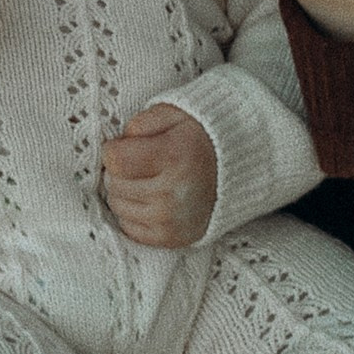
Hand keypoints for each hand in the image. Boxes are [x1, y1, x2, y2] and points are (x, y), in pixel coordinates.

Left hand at [103, 102, 218, 247]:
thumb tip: (114, 145)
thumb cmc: (200, 138)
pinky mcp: (171, 238)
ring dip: (126, 193)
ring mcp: (171, 220)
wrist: (239, 171)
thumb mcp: (173, 114)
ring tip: (149, 180)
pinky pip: (129, 228)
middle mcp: (171, 193)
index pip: (114, 160)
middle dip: (121, 171)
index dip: (115, 149)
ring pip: (118, 207)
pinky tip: (152, 199)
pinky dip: (135, 213)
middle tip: (142, 163)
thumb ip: (139, 123)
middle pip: (115, 184)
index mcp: (173, 156)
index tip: (127, 146)